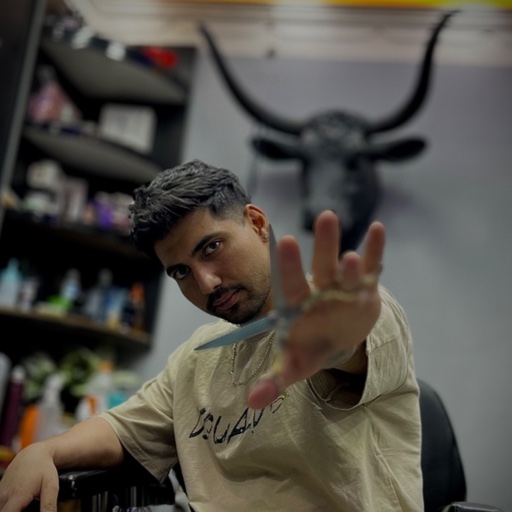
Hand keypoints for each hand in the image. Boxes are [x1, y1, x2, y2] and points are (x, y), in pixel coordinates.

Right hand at [0, 443, 58, 511]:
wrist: (33, 454)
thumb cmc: (43, 468)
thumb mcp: (51, 486)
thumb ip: (49, 505)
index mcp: (17, 495)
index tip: (25, 511)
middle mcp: (4, 496)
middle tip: (29, 506)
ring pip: (2, 510)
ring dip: (12, 509)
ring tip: (27, 503)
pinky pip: (1, 505)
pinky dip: (9, 507)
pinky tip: (20, 504)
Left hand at [247, 210, 384, 408]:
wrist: (334, 340)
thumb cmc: (310, 347)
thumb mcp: (296, 365)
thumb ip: (275, 380)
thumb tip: (251, 403)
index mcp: (300, 305)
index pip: (292, 283)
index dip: (289, 265)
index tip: (286, 241)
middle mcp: (321, 290)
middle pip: (322, 266)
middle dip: (324, 245)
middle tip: (326, 218)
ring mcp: (344, 288)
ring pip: (347, 268)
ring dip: (352, 258)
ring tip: (354, 253)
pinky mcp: (365, 289)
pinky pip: (371, 268)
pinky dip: (375, 251)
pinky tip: (378, 229)